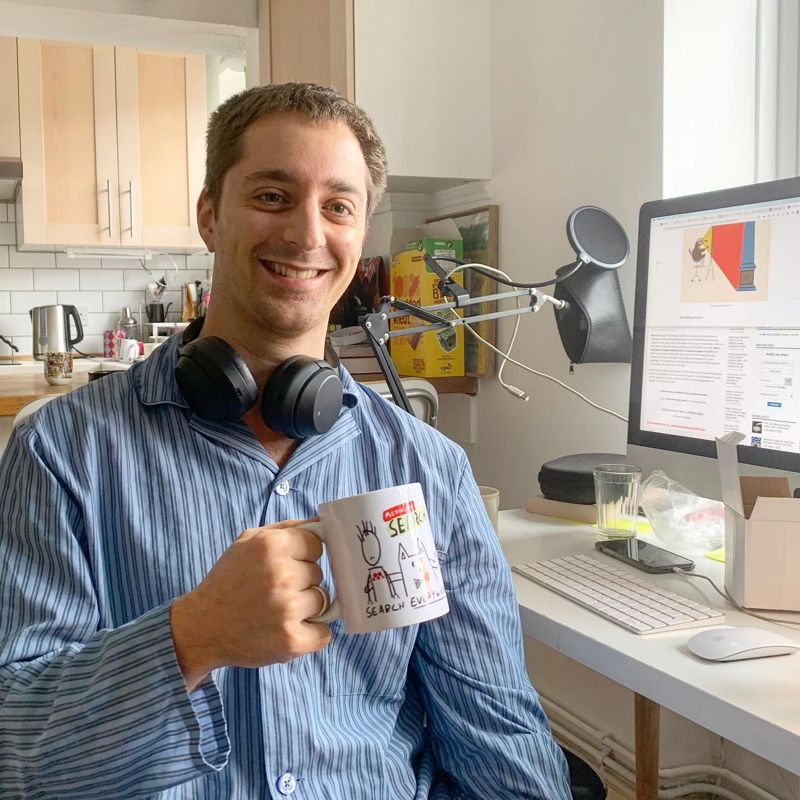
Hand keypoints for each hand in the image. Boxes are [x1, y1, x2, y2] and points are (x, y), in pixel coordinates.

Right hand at [170, 519, 329, 690]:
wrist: (201, 628)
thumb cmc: (227, 582)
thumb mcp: (247, 542)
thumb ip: (286, 528)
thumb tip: (322, 522)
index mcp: (272, 545)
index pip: (316, 544)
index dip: (303, 556)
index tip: (287, 565)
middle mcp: (281, 575)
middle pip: (319, 573)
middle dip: (302, 581)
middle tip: (275, 590)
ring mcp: (287, 609)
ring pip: (323, 601)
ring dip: (306, 607)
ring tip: (278, 610)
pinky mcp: (291, 640)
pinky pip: (324, 633)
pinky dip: (311, 634)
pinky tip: (287, 629)